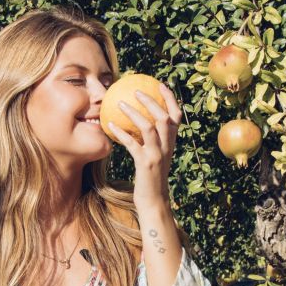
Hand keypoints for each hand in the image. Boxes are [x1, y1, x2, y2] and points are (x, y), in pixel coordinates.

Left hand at [104, 84, 181, 213]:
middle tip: (136, 91)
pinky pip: (132, 144)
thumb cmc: (150, 179)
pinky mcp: (145, 164)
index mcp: (171, 143)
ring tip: (120, 104)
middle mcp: (168, 147)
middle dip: (151, 101)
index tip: (160, 84)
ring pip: (149, 127)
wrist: (154, 201)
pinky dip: (121, 133)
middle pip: (164, 117)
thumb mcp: (155, 157)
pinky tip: (109, 126)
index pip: (176, 116)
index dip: (170, 98)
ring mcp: (157, 155)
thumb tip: (137, 124)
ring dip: (134, 113)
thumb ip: (152, 141)